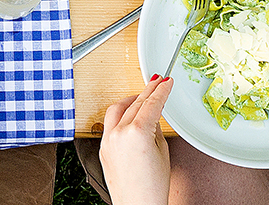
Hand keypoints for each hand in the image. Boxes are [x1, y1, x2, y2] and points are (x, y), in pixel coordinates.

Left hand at [98, 75, 174, 204]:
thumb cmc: (152, 186)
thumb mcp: (161, 151)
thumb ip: (155, 129)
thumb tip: (151, 116)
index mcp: (137, 133)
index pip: (151, 104)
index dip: (161, 91)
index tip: (166, 82)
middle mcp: (118, 133)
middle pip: (135, 103)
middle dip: (148, 91)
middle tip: (157, 82)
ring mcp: (108, 140)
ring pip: (118, 109)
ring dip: (131, 100)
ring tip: (142, 96)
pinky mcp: (103, 148)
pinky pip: (110, 123)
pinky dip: (120, 115)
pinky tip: (129, 114)